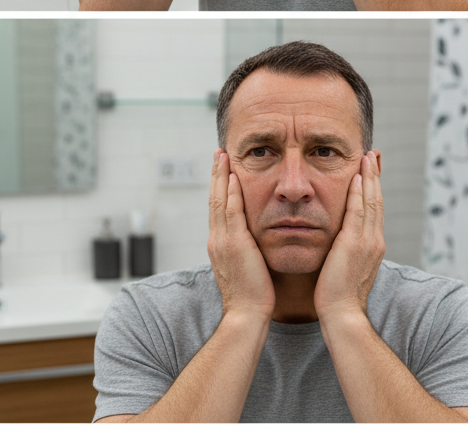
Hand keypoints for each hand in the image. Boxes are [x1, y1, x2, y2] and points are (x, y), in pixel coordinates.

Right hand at [207, 150, 273, 321]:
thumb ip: (247, 251)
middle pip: (213, 198)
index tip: (222, 169)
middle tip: (218, 153)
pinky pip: (230, 211)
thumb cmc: (253, 296)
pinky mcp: (234, 243)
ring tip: (222, 156)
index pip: (217, 208)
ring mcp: (222, 240)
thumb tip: (254, 242)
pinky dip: (230, 192)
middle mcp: (216, 238)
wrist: (246, 314)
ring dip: (220, 176)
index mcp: (220, 244)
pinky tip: (233, 176)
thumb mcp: (246, 268)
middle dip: (216, 174)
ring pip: (218, 200)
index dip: (218, 187)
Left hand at [314, 151, 384, 319]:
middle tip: (372, 155)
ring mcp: (367, 242)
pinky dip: (360, 193)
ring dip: (369, 178)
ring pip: (371, 202)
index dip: (373, 188)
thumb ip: (343, 250)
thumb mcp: (343, 266)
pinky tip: (357, 177)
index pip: (374, 209)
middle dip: (374, 177)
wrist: (341, 314)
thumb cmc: (336, 294)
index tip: (369, 169)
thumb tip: (337, 241)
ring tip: (367, 157)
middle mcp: (374, 240)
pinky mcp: (355, 244)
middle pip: (377, 200)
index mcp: (371, 245)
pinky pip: (359, 212)